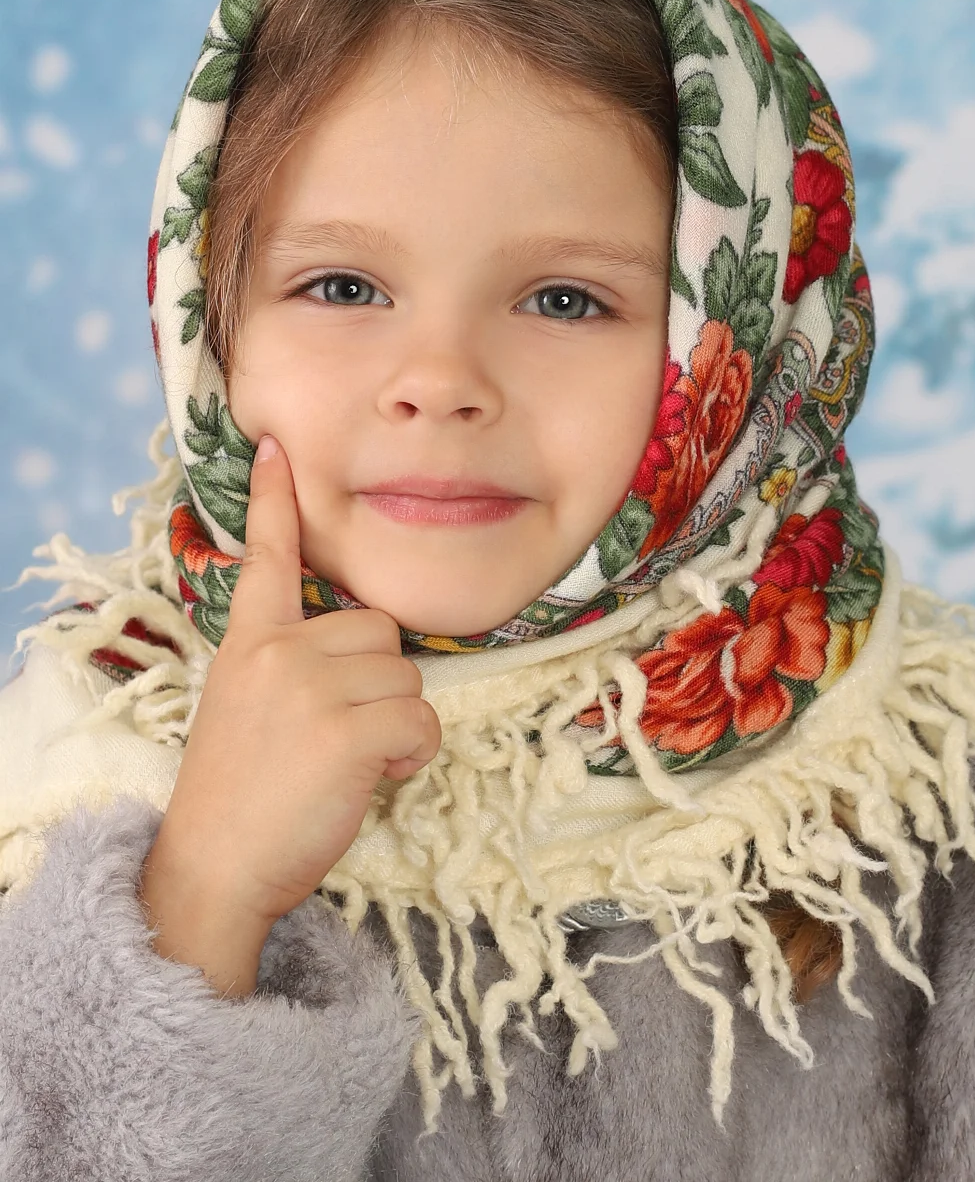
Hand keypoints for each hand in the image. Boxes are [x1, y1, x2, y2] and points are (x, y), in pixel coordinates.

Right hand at [139, 433, 440, 991]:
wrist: (214, 866)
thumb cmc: (240, 795)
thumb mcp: (244, 706)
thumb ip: (290, 664)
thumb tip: (362, 652)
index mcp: (250, 643)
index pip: (268, 558)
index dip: (275, 501)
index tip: (279, 446)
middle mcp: (279, 652)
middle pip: (381, 630)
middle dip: (380, 682)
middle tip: (340, 735)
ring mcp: (311, 688)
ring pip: (408, 676)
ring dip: (398, 722)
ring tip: (349, 762)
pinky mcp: (346, 731)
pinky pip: (422, 720)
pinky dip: (413, 754)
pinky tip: (374, 777)